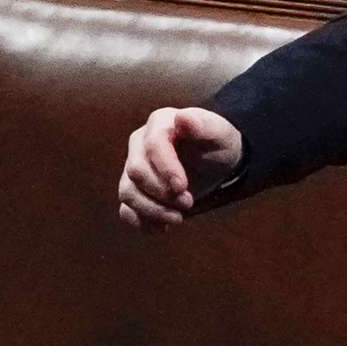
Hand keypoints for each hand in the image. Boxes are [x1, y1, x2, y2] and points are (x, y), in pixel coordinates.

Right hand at [117, 106, 243, 230]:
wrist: (216, 162)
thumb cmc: (217, 144)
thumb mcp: (219, 133)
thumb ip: (203, 125)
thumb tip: (183, 117)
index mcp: (159, 125)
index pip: (153, 145)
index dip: (166, 168)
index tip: (183, 187)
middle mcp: (139, 145)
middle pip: (136, 172)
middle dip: (162, 193)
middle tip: (189, 202)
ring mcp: (132, 168)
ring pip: (127, 193)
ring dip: (152, 210)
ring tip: (178, 218)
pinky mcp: (135, 191)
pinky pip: (126, 210)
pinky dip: (142, 222)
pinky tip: (163, 227)